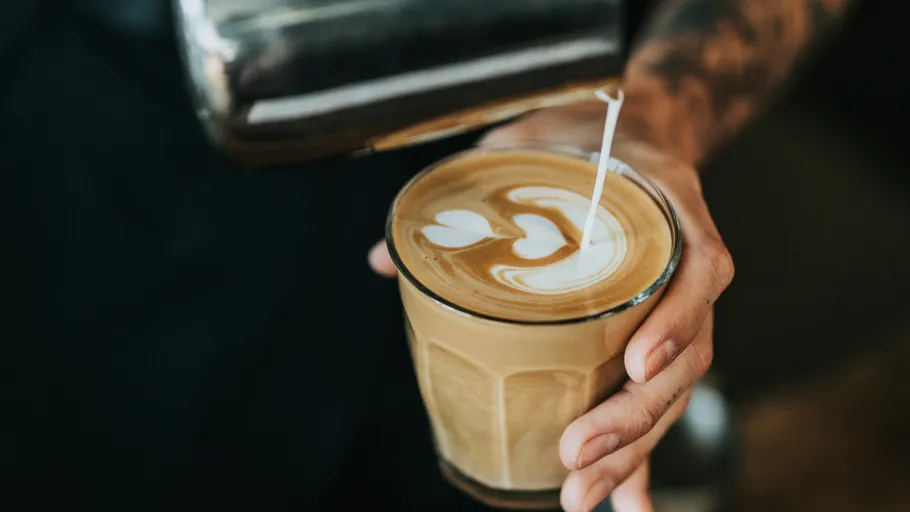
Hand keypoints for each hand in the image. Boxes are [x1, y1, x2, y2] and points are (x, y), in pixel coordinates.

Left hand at [368, 102, 733, 511]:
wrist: (633, 135)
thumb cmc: (583, 142)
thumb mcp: (529, 148)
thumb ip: (468, 192)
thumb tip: (382, 259)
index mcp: (669, 212)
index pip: (697, 269)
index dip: (675, 320)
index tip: (636, 363)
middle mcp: (686, 267)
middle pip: (683, 355)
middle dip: (632, 415)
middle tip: (574, 454)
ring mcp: (678, 309)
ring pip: (671, 390)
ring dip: (632, 450)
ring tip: (580, 496)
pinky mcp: (658, 339)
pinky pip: (657, 401)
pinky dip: (644, 459)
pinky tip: (629, 509)